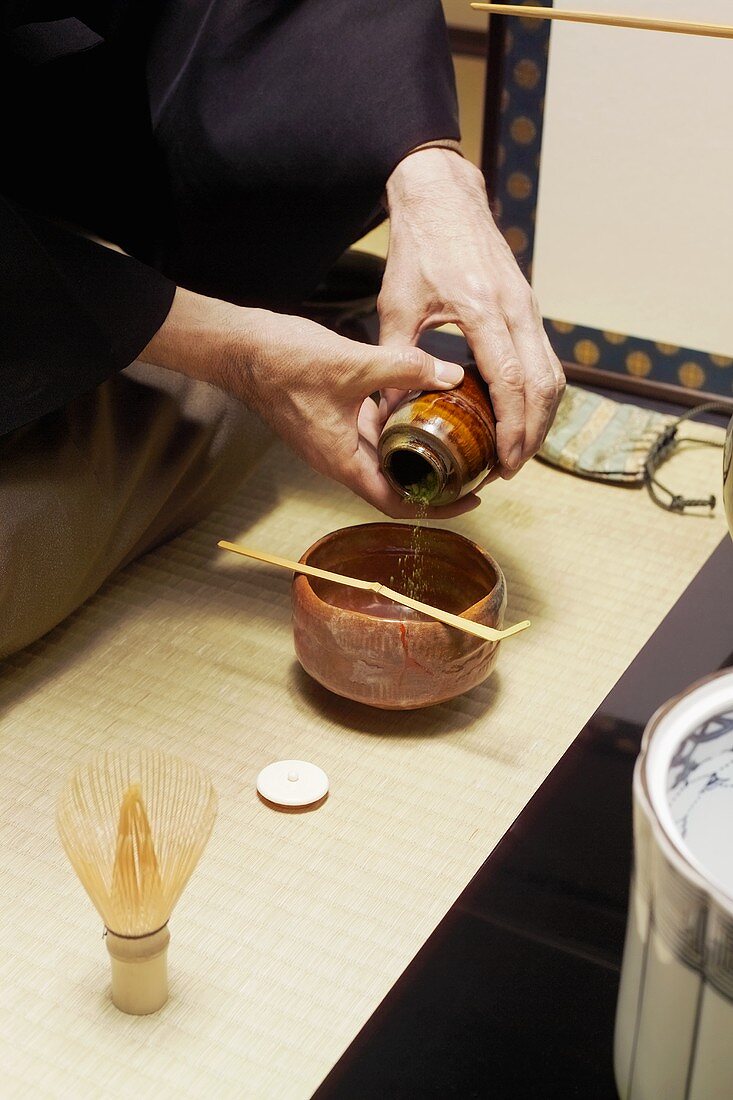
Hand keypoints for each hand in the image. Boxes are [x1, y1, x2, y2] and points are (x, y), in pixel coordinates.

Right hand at [142, 287, 478, 517]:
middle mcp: (338, 458)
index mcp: (342, 461)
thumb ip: (404, 369)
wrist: (238, 348)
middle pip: (395, 484)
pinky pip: (370, 432)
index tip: (469, 502)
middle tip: (473, 467)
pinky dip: (397, 426)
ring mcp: (333, 439)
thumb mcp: (353, 364)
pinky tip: (419, 405)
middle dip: (435, 481)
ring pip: (384, 456)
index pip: (396, 502)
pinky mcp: (329, 418)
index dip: (437, 509)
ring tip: (456, 439)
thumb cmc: (281, 363)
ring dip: (417, 452)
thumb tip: (450, 375)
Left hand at [381, 148, 564, 477]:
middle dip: (532, 433)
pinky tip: (520, 414)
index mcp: (483, 309)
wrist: (443, 196)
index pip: (511, 380)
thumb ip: (397, 358)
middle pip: (544, 385)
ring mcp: (527, 305)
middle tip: (510, 467)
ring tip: (518, 449)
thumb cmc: (419, 248)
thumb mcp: (397, 304)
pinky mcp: (528, 305)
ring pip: (553, 373)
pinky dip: (540, 392)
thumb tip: (389, 411)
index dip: (513, 427)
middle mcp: (516, 308)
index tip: (504, 461)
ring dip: (541, 416)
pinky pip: (545, 357)